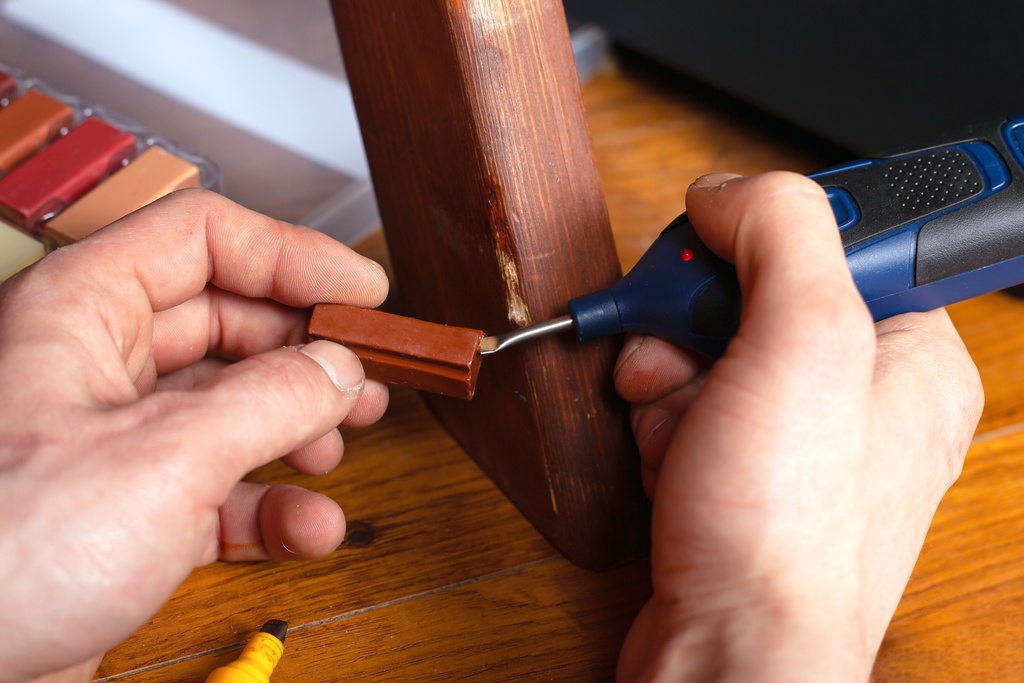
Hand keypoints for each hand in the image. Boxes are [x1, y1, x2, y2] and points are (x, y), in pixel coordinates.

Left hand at [0, 190, 389, 681]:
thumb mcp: (162, 459)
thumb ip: (269, 401)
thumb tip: (337, 368)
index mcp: (80, 313)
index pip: (203, 240)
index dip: (291, 256)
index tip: (361, 290)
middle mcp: (96, 370)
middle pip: (228, 324)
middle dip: (305, 353)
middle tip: (364, 376)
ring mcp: (112, 446)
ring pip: (228, 409)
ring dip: (296, 430)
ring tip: (338, 450)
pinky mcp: (125, 516)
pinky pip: (217, 490)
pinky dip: (270, 507)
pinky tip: (307, 527)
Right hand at [614, 173, 983, 681]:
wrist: (727, 651)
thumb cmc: (784, 530)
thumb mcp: (802, 341)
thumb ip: (780, 231)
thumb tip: (728, 193)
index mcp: (910, 354)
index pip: (838, 241)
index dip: (770, 240)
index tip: (728, 253)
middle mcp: (859, 396)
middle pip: (755, 293)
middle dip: (696, 317)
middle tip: (683, 345)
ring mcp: (797, 438)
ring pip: (708, 347)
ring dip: (669, 373)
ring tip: (675, 423)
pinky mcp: (741, 469)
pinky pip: (687, 404)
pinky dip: (662, 420)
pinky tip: (670, 459)